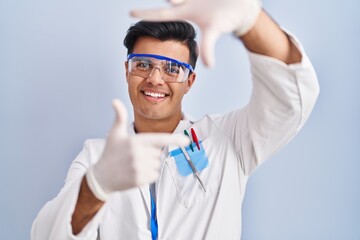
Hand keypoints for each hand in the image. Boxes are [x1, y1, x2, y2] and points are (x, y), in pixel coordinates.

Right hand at [86, 99, 188, 200]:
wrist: (101, 177)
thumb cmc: (110, 153)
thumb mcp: (115, 134)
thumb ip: (119, 117)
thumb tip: (115, 101)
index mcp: (136, 141)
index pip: (160, 139)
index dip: (175, 139)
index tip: (186, 141)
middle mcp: (139, 155)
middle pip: (158, 153)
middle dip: (150, 153)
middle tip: (133, 155)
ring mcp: (140, 169)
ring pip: (157, 164)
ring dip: (149, 165)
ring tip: (133, 165)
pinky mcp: (140, 180)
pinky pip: (154, 175)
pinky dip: (148, 175)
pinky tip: (135, 173)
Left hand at [130, 0, 261, 66]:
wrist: (241, 7)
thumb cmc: (225, 19)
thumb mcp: (214, 31)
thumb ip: (208, 47)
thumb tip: (209, 66)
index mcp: (185, 12)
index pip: (162, 14)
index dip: (147, 14)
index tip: (130, 13)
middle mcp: (186, 1)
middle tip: (162, 3)